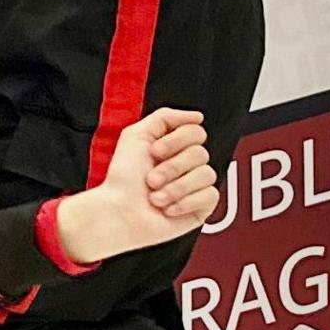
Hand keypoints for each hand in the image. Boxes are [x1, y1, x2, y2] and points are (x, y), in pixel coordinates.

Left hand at [51, 107, 218, 262]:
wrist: (119, 212)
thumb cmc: (123, 179)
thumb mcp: (135, 135)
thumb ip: (165, 117)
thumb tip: (197, 116)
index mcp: (174, 147)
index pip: (196, 132)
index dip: (175, 141)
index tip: (154, 152)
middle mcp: (187, 165)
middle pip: (201, 153)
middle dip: (171, 167)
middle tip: (151, 179)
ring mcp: (196, 186)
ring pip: (207, 175)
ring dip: (175, 187)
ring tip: (155, 197)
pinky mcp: (202, 207)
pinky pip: (210, 196)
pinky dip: (185, 203)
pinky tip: (168, 208)